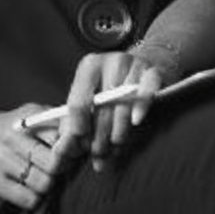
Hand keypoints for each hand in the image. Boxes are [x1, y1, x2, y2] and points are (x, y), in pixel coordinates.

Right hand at [0, 104, 66, 209]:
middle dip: (63, 168)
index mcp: (28, 118)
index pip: (61, 138)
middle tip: (62, 168)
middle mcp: (13, 136)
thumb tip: (86, 140)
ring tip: (46, 177)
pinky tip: (32, 188)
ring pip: (43, 183)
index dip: (73, 149)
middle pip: (54, 163)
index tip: (76, 152)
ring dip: (50, 184)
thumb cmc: (15, 126)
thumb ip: (58, 122)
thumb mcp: (34, 113)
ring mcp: (1, 159)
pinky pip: (27, 199)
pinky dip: (36, 198)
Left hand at [56, 48, 174, 172]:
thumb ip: (76, 122)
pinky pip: (147, 90)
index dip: (78, 129)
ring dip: (119, 131)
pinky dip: (141, 106)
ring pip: (124, 103)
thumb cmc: (111, 86)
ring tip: (115, 145)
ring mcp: (134, 64)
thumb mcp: (91, 96)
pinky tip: (136, 121)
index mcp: (89, 66)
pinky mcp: (153, 71)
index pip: (78, 102)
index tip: (81, 146)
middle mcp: (111, 60)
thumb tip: (62, 151)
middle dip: (99, 137)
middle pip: (102, 106)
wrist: (143, 64)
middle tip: (98, 154)